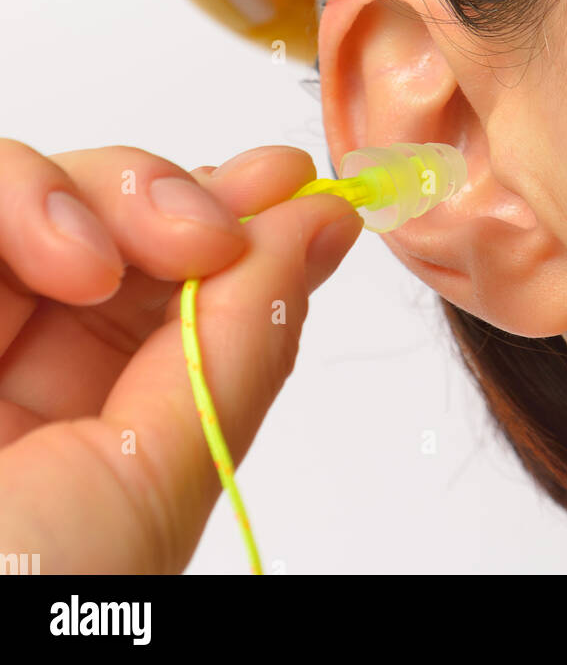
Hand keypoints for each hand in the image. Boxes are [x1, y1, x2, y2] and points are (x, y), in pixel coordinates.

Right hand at [0, 141, 360, 572]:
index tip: (288, 184)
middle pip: (101, 209)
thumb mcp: (153, 479)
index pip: (168, 279)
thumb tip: (322, 226)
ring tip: (100, 263)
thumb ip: (241, 341)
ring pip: (25, 181)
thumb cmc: (28, 598)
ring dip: (86, 194)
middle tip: (210, 231)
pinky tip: (58, 259)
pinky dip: (16, 196)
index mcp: (93, 418)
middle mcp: (16, 363)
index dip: (229, 217)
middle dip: (166, 195)